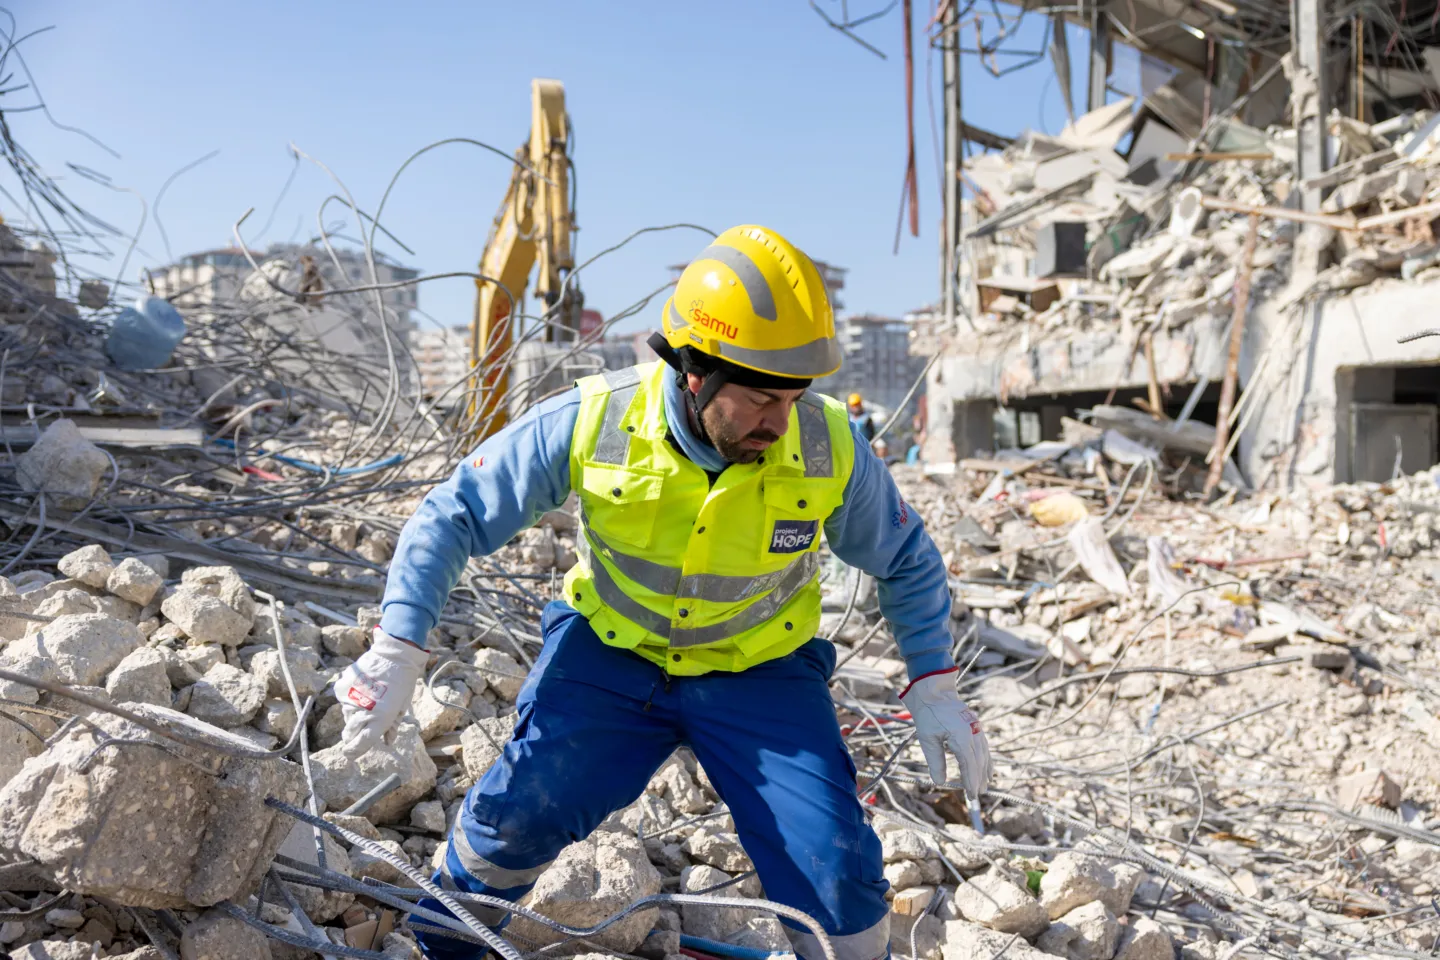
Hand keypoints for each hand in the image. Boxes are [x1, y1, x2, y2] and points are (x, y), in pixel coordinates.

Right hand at [333, 628, 428, 757]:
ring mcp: (349, 700)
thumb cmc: (402, 683)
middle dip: (353, 735)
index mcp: (380, 720)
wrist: (393, 656)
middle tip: (359, 729)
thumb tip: (386, 742)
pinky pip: (343, 701)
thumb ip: (391, 727)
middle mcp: (362, 712)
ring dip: (354, 714)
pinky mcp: (342, 688)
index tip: (349, 755)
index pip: (360, 744)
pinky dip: (350, 700)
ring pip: (347, 716)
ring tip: (367, 700)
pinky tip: (362, 690)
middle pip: (350, 733)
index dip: (354, 751)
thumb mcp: (401, 707)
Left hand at [900, 669, 991, 799]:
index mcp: (961, 738)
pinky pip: (984, 746)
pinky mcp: (975, 726)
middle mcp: (972, 734)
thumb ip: (935, 762)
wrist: (934, 691)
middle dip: (978, 780)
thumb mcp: (927, 739)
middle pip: (978, 762)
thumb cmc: (928, 714)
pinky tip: (987, 768)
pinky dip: (986, 759)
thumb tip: (940, 782)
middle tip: (977, 796)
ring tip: (984, 786)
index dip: (971, 782)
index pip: (969, 766)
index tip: (971, 796)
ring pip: (984, 755)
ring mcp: (976, 729)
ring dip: (984, 771)